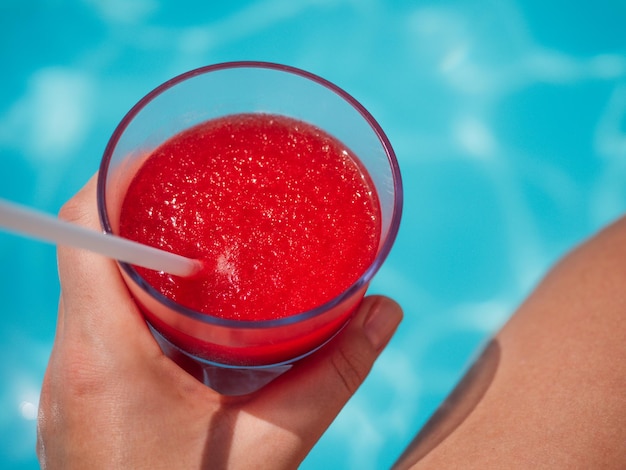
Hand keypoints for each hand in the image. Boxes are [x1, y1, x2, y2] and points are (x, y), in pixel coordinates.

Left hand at [36, 176, 402, 469]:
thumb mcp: (271, 447)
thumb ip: (333, 375)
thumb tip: (384, 311)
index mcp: (105, 355)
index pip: (83, 228)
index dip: (118, 178)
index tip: (170, 160)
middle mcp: (72, 358)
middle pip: (87, 246)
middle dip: (142, 208)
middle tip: (205, 197)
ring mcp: (70, 377)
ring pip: (89, 281)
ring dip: (138, 251)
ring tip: (199, 242)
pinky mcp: (80, 393)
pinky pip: (92, 315)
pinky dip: (133, 291)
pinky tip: (181, 303)